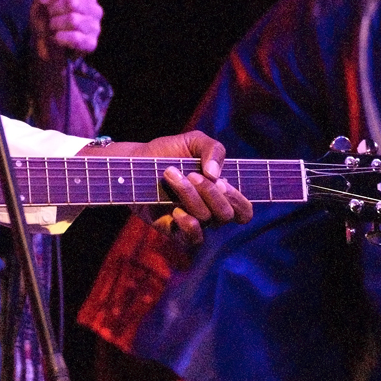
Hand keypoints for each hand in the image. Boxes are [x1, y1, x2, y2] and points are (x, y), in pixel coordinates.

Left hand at [30, 0, 102, 62]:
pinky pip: (77, 38)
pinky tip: (56, 38)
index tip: (43, 0)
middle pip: (73, 0)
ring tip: (52, 28)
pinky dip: (61, 38)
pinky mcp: (92, 43)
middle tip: (48, 15)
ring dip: (55, 24)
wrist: (44, 45)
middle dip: (54, 9)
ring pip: (74, 20)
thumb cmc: (46, 19)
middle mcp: (94, 7)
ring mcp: (95, 25)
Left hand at [79, 130, 252, 244]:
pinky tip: (175, 210)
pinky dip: (188, 224)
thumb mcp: (194, 141)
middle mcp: (211, 210)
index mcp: (221, 192)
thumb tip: (216, 175)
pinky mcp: (176, 231)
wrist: (136, 162)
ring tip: (170, 174)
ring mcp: (194, 221)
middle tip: (191, 174)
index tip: (220, 181)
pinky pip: (193, 239)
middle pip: (227, 214)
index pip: (243, 210)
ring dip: (189, 195)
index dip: (237, 199)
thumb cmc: (168, 151)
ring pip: (206, 219)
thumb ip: (214, 149)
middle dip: (210, 192)